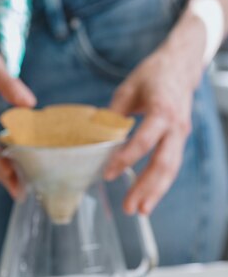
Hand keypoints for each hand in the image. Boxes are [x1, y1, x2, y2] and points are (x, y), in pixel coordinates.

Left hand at [104, 13, 205, 214]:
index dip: (126, 158)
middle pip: (163, 163)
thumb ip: (114, 114)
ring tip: (139, 210)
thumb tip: (95, 135)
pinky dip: (159, 183)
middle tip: (129, 207)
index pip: (144, 140)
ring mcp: (181, 134)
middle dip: (146, 187)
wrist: (181, 66)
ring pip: (170, 169)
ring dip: (155, 192)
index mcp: (162, 110)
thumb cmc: (153, 74)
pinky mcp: (179, 140)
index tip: (108, 173)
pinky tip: (147, 197)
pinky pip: (171, 165)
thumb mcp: (128, 88)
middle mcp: (176, 126)